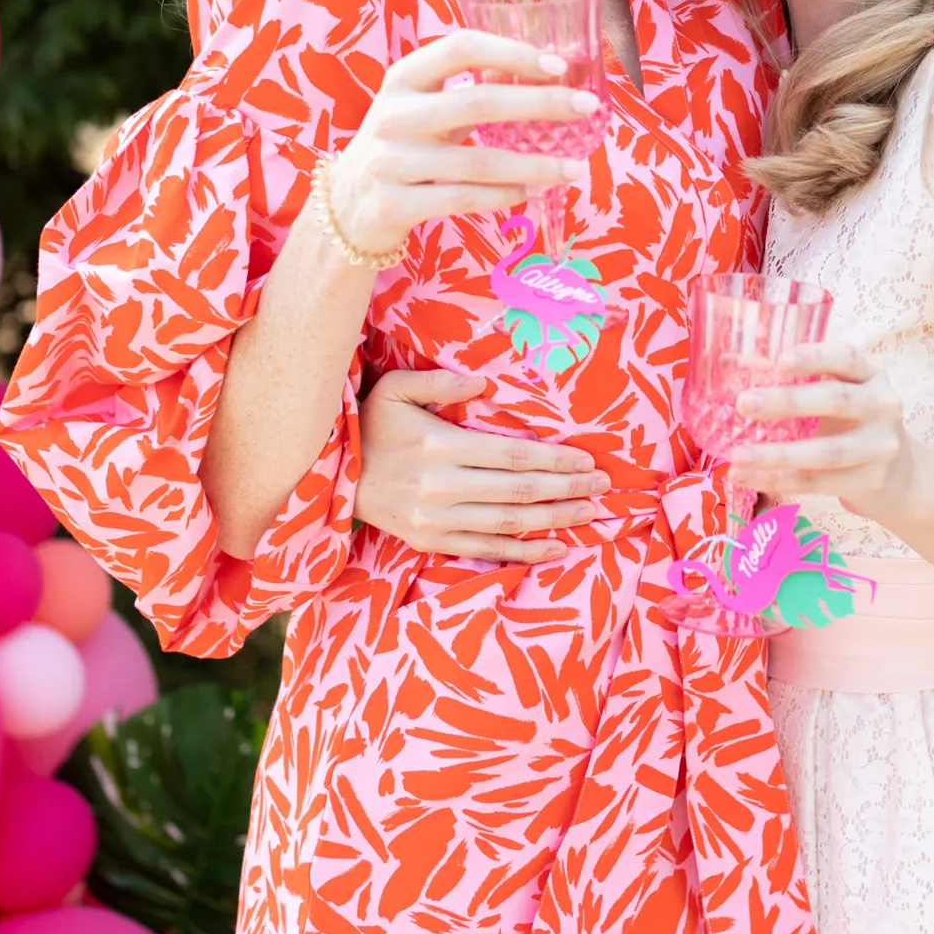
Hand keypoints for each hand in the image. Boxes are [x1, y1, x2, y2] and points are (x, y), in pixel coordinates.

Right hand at [326, 28, 598, 257]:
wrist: (348, 205)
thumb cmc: (404, 145)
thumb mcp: (422, 107)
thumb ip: (473, 90)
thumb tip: (555, 74)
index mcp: (403, 78)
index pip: (460, 47)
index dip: (512, 52)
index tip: (559, 64)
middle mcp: (393, 114)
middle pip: (477, 101)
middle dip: (541, 103)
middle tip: (587, 107)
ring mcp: (389, 160)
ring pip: (478, 161)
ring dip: (535, 164)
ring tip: (575, 168)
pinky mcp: (393, 203)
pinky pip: (462, 199)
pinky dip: (505, 195)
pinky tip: (534, 192)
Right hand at [354, 369, 609, 562]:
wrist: (331, 477)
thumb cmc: (371, 426)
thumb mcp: (395, 389)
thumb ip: (439, 380)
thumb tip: (483, 380)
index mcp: (438, 446)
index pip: (511, 454)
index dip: (553, 458)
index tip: (586, 459)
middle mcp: (441, 487)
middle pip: (519, 490)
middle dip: (566, 488)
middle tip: (603, 487)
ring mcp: (435, 520)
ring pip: (508, 523)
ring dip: (554, 519)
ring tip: (589, 513)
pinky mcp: (430, 542)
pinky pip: (485, 550)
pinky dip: (523, 552)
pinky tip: (555, 547)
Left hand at [726, 341, 920, 523]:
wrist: (899, 476)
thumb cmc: (854, 423)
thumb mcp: (840, 392)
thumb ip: (797, 379)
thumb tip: (734, 364)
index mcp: (871, 375)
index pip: (846, 358)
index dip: (814, 357)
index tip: (780, 360)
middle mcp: (882, 407)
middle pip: (835, 400)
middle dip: (787, 402)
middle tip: (743, 403)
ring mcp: (879, 448)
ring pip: (825, 452)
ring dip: (776, 455)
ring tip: (737, 455)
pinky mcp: (868, 482)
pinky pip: (816, 482)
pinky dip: (777, 480)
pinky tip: (745, 477)